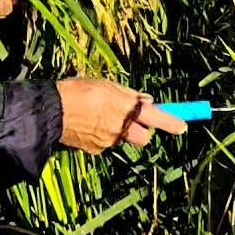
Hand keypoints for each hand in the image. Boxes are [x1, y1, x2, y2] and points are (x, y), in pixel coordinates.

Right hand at [56, 78, 186, 154]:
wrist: (52, 110)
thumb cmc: (79, 90)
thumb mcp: (107, 85)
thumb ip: (128, 94)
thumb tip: (146, 101)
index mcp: (126, 108)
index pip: (156, 117)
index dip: (171, 122)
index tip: (183, 126)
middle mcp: (121, 127)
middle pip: (143, 137)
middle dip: (142, 131)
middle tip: (133, 120)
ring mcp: (108, 141)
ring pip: (122, 139)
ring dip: (118, 131)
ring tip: (99, 116)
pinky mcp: (95, 150)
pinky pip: (105, 143)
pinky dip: (102, 135)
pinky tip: (88, 124)